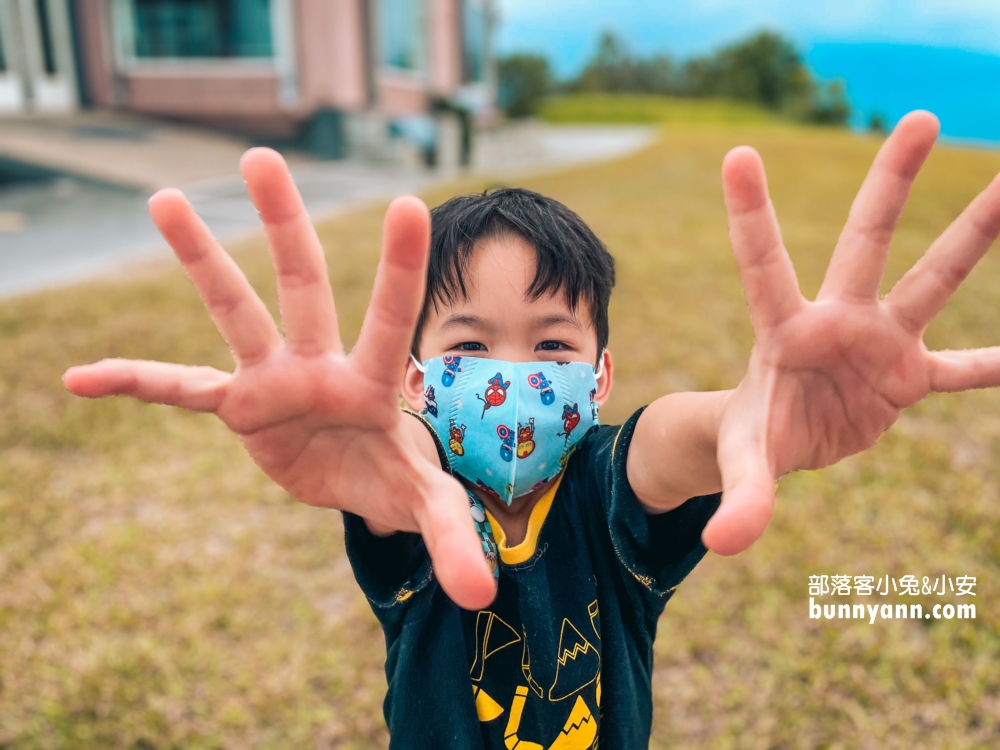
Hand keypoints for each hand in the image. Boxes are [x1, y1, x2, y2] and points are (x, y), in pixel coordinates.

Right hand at [62, 148, 495, 609]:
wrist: (358, 482)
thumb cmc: (398, 475)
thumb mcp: (428, 507)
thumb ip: (454, 540)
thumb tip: (482, 597)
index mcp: (373, 381)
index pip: (392, 317)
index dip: (401, 267)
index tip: (409, 202)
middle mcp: (319, 365)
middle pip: (303, 284)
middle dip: (284, 225)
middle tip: (261, 156)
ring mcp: (273, 380)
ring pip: (235, 311)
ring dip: (201, 260)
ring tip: (164, 198)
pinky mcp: (238, 408)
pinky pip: (180, 390)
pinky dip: (136, 383)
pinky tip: (79, 380)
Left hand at [708, 111, 999, 554]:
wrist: (783, 443)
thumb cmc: (753, 436)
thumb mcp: (745, 464)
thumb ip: (741, 498)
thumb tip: (722, 545)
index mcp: (784, 329)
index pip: (762, 263)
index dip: (751, 213)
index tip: (738, 154)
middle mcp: (837, 320)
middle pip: (865, 240)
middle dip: (891, 183)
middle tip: (921, 117)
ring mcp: (879, 343)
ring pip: (934, 280)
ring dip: (975, 235)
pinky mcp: (907, 378)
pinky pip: (964, 369)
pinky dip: (996, 366)